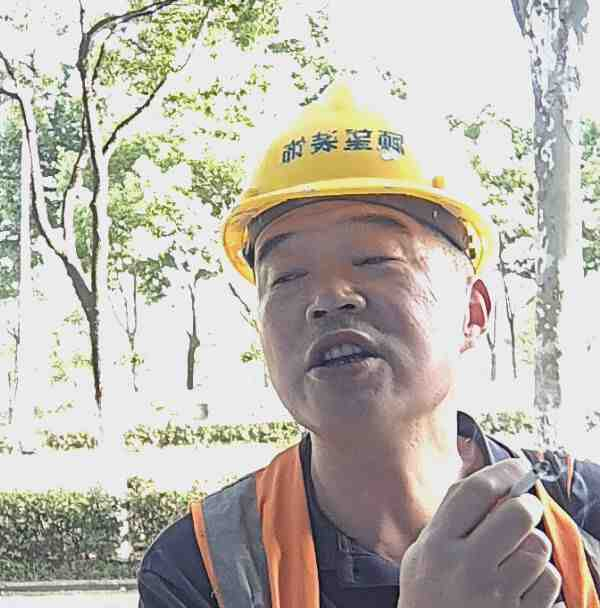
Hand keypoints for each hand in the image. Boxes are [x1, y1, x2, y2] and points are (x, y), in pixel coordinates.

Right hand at [398, 458, 561, 607]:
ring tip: (517, 553)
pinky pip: (550, 581)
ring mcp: (496, 596)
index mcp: (438, 544)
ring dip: (533, 545)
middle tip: (524, 508)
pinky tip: (522, 582)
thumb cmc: (429, 591)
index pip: (476, 491)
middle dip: (527, 505)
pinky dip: (542, 577)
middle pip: (516, 513)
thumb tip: (489, 481)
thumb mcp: (423, 550)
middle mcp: (467, 568)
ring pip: (538, 547)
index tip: (517, 467)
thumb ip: (450, 516)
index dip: (503, 471)